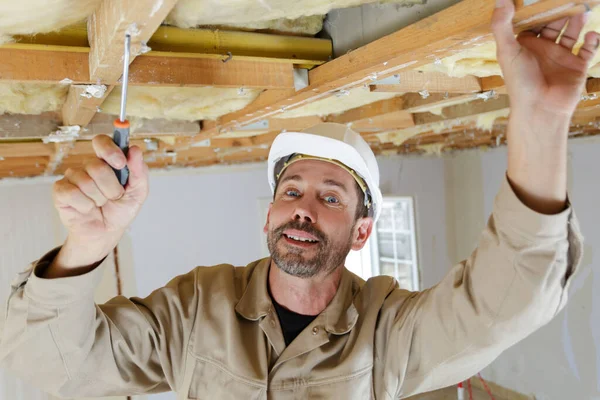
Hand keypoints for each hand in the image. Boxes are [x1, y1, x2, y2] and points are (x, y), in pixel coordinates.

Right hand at [52, 135, 148, 266]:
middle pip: (97, 166)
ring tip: (100, 205)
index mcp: (107, 161)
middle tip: (114, 197)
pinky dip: (85, 206)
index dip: (109, 150)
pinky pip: (72, 193)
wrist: (107, 232)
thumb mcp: (138, 192)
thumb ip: (139, 171)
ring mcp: (72, 177)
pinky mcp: (60, 191)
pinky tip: (87, 209)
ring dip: (99, 199)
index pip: (102, 142)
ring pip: (86, 181)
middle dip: (111, 187)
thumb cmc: (121, 209)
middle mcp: (88, 166)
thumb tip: (135, 149)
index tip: (120, 163)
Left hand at [492, 0, 599, 116]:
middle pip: (554, 24)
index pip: (532, 22)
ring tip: (582, 7)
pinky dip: (592, 40)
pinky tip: (590, 34)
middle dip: (561, 10)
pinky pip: (588, 49)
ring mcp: (561, 58)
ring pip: (572, 32)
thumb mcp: (507, 50)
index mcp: (525, 46)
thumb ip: (502, 25)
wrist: (540, 109)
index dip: (537, 9)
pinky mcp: (577, 67)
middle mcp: (543, 50)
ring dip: (577, 20)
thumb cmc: (520, 82)